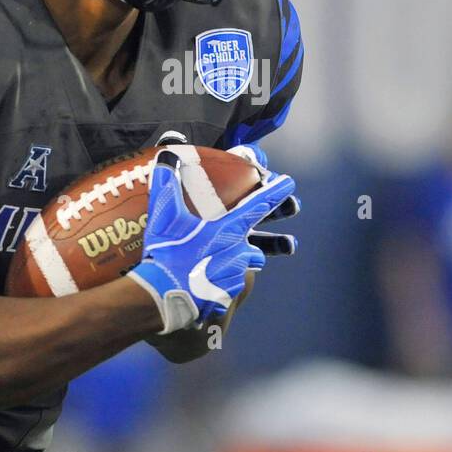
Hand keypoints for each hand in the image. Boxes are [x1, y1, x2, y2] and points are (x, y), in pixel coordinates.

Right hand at [128, 149, 296, 333]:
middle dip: (257, 244)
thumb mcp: (163, 215)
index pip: (258, 206)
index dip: (276, 193)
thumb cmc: (165, 253)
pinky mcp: (226, 296)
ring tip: (217, 264)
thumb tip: (167, 154)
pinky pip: (230, 286)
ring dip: (236, 263)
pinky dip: (221, 282)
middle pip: (257, 246)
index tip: (290, 183)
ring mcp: (234, 276)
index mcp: (228, 230)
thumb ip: (167, 183)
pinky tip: (204, 282)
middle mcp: (238, 252)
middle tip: (242, 244)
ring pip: (244, 267)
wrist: (162, 297)